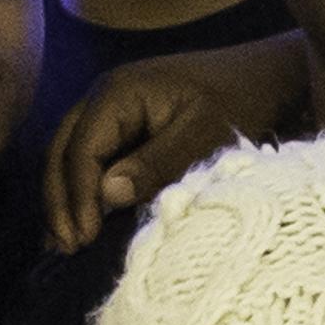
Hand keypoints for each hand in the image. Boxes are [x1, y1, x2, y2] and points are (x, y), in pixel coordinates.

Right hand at [47, 42, 304, 252]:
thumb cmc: (240, 101)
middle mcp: (104, 97)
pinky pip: (92, 158)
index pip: (80, 150)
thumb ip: (155, 163)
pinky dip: (85, 190)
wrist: (265, 77)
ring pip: (70, 157)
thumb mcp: (202, 135)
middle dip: (59, 201)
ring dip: (66, 198)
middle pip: (62, 152)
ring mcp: (111, 110)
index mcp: (117, 92)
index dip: (77, 197)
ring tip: (68, 243)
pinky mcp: (125, 126)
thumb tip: (106, 194)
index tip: (84, 239)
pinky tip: (86, 222)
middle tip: (66, 247)